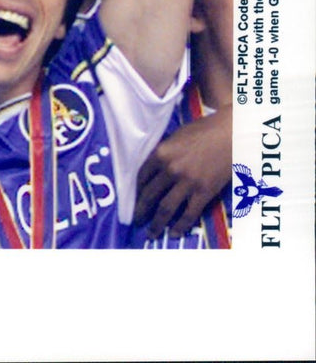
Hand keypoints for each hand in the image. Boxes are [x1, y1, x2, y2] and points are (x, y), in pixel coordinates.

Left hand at [133, 106, 232, 237]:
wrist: (230, 135)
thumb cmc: (203, 130)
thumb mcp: (176, 136)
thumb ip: (164, 152)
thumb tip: (153, 167)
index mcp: (161, 152)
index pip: (142, 176)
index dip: (135, 191)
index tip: (133, 199)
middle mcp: (170, 169)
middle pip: (150, 195)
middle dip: (141, 210)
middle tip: (136, 220)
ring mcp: (187, 182)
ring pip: (166, 209)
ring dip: (157, 224)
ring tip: (151, 233)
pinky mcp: (203, 192)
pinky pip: (189, 214)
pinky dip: (180, 226)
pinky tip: (174, 233)